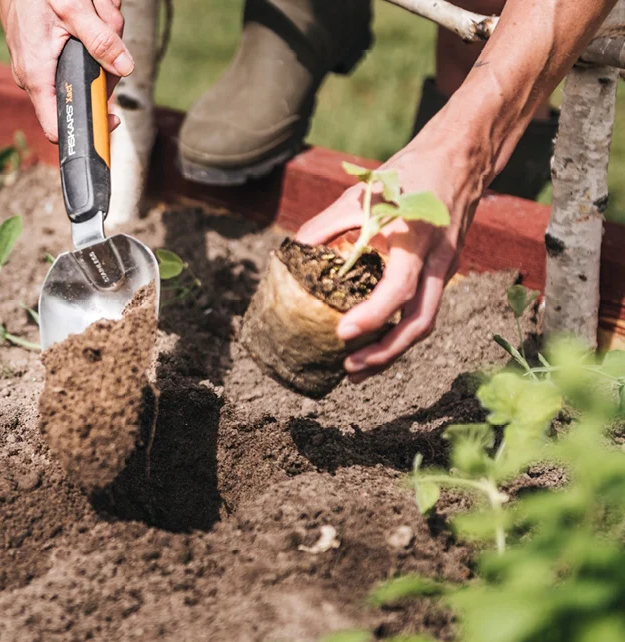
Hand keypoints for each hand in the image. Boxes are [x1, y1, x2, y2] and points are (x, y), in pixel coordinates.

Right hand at [0, 0, 132, 141]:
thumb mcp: (73, 10)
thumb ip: (101, 40)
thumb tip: (124, 68)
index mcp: (37, 76)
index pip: (58, 127)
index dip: (88, 129)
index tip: (112, 119)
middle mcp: (37, 77)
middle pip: (84, 92)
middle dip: (105, 65)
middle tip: (107, 29)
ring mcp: (42, 67)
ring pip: (87, 69)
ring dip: (102, 38)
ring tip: (94, 9)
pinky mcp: (47, 54)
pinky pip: (79, 54)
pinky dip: (91, 33)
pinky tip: (89, 11)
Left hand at [295, 131, 487, 381]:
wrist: (461, 158)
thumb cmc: (407, 174)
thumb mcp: (362, 193)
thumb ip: (326, 223)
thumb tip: (293, 251)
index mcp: (415, 239)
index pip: (398, 289)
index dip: (372, 315)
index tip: (342, 334)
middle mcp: (436, 261)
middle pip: (420, 321)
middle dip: (386, 352)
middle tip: (349, 369)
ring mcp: (444, 269)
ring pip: (425, 322)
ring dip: (393, 350)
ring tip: (357, 369)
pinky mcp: (443, 273)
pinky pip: (425, 309)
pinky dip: (400, 331)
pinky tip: (375, 343)